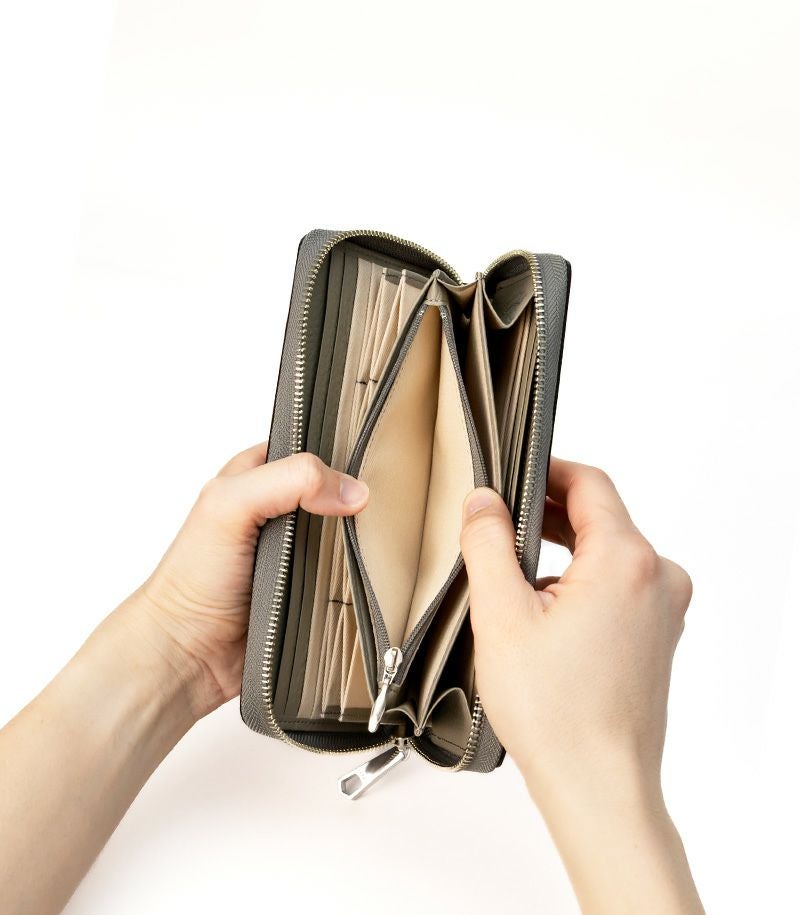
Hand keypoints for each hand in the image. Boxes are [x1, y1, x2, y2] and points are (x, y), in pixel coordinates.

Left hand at [122, 446, 368, 719]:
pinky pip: (345, 579)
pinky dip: (356, 581)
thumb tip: (348, 491)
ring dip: (359, 545)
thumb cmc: (192, 580)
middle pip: (335, 493)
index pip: (309, 448)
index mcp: (255, 477)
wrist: (187, 654)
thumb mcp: (230, 505)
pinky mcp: (307, 590)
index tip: (361, 470)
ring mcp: (294, 552)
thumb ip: (288, 481)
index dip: (335, 455)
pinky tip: (363, 582)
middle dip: (354, 503)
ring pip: (346, 537)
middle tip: (370, 512)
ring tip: (372, 547)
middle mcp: (276, 512)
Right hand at [460, 458, 701, 913]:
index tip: (512, 474)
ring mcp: (662, 609)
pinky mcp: (655, 635)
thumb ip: (488, 543)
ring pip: (607, 553)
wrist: (598, 786)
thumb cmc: (557, 714)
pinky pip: (617, 585)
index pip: (589, 484)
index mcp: (627, 561)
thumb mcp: (502, 615)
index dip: (546, 470)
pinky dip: (579, 582)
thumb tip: (483, 502)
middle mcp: (658, 579)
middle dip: (546, 513)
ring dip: (560, 550)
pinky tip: (539, 607)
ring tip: (510, 569)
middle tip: (497, 521)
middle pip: (600, 518)